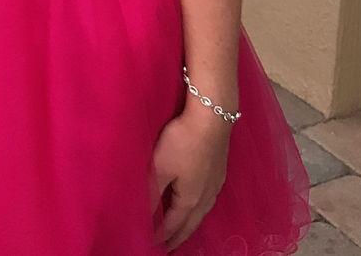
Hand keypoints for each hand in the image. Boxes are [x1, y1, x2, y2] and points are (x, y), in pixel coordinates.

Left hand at [150, 107, 230, 250]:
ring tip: (180, 228)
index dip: (162, 235)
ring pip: (200, 212)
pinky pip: (206, 200)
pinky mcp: (218, 172)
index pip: (174, 224)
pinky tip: (193, 202)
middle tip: (168, 246)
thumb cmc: (183, 142)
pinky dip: (196, 209)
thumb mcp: (161, 167)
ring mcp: (215, 184)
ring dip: (188, 223)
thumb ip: (151, 190)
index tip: (153, 244)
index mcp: (191, 199)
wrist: (212, 118)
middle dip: (178, 235)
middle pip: (191, 223)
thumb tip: (142, 212)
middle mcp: (206, 197)